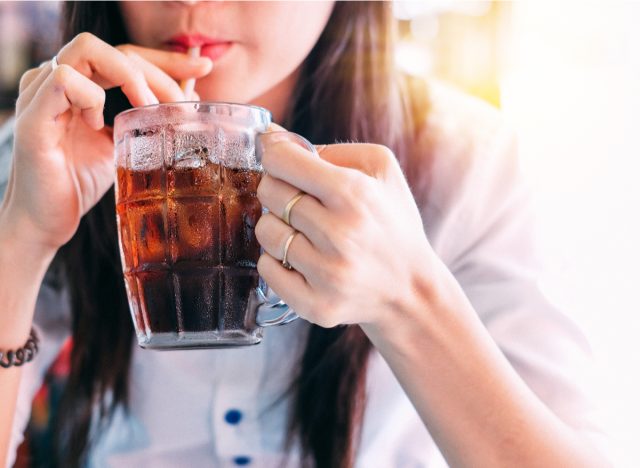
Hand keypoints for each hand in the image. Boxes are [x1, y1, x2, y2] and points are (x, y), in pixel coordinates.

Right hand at [1, 33, 211, 251]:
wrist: (46, 222)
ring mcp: (40, 95)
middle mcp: (57, 81)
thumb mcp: (125, 145)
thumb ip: (147, 118)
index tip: (202, 70)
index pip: (127, 54)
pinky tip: (97, 125)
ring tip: (147, 110)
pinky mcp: (32, 118)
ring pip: (87, 50)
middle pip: (115, 49)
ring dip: (129, 76)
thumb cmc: (80, 183)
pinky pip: (62, 81)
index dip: (166, 60)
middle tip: (183, 104)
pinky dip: (90, 97)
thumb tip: (190, 97)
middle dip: (159, 70)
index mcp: (81, 84)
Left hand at [255, 131, 435, 327]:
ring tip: (303, 231)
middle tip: (298, 199)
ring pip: (265, 231)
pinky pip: (266, 269)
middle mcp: (340, 234)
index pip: (282, 161)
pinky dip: (276, 261)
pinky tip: (301, 258)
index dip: (275, 155)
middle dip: (278, 189)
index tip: (280, 160)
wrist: (411, 289)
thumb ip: (331, 150)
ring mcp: (327, 273)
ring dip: (277, 226)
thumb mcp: (381, 169)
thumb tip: (274, 140)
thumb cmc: (392, 223)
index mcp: (355, 194)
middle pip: (270, 193)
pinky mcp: (316, 305)